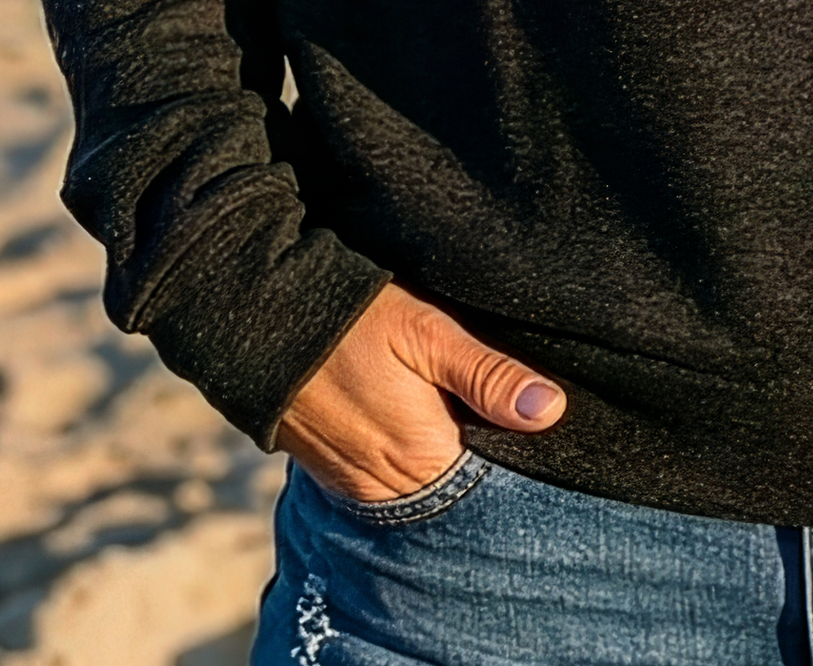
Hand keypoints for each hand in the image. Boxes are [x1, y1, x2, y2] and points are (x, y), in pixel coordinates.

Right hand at [271, 283, 566, 504]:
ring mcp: (360, 489)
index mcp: (424, 459)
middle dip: (483, 460)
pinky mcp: (337, 478)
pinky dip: (410, 460)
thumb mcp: (427, 334)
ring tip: (462, 419)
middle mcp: (391, 490)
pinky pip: (390, 483)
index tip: (535, 426)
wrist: (262, 325)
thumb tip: (550, 411)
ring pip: (425, 487)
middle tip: (499, 417)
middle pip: (458, 488)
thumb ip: (487, 376)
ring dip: (446, 459)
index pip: (493, 480)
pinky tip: (421, 426)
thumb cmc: (352, 322)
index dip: (516, 455)